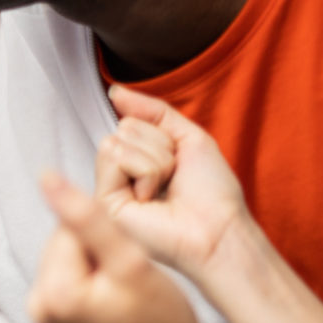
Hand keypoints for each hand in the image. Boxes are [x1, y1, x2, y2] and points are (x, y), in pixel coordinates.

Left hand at [28, 172, 209, 322]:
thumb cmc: (162, 318)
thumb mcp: (129, 261)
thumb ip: (86, 217)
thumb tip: (45, 176)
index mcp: (52, 293)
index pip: (69, 228)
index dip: (108, 235)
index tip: (131, 263)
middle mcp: (38, 305)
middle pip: (64, 241)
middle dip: (99, 247)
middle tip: (131, 278)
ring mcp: (44, 313)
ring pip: (69, 253)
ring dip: (98, 259)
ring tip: (126, 288)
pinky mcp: (54, 315)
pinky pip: (71, 272)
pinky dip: (94, 273)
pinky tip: (117, 294)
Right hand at [96, 86, 253, 278]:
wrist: (218, 231)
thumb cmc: (211, 193)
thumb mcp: (188, 138)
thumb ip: (153, 111)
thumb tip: (114, 91)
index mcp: (138, 159)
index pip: (132, 121)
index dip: (163, 136)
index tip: (179, 164)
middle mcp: (120, 173)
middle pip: (126, 128)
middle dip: (159, 148)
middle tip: (172, 179)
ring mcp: (110, 186)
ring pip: (119, 140)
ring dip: (155, 162)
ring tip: (163, 190)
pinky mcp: (103, 200)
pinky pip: (115, 156)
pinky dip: (145, 172)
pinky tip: (150, 199)